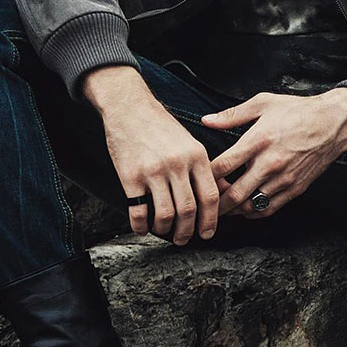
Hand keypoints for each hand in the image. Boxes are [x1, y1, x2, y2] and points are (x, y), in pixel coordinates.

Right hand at [83, 65, 219, 244]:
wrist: (130, 107)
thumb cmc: (161, 126)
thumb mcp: (189, 142)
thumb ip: (201, 167)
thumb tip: (217, 195)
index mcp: (196, 155)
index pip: (210, 196)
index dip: (210, 220)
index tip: (207, 234)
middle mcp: (177, 164)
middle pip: (189, 210)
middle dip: (187, 231)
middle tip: (183, 239)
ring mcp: (153, 171)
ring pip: (165, 215)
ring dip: (164, 231)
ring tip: (163, 231)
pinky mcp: (130, 177)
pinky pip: (138, 212)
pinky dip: (141, 226)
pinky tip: (142, 226)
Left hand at [200, 90, 346, 219]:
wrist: (332, 122)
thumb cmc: (298, 110)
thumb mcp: (263, 103)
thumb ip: (232, 115)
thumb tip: (207, 120)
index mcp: (258, 141)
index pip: (223, 166)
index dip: (205, 175)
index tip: (198, 176)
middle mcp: (269, 164)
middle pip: (233, 194)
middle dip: (215, 202)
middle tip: (205, 201)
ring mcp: (283, 179)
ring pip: (250, 206)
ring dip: (233, 209)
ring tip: (223, 204)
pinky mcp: (295, 189)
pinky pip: (269, 209)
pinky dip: (253, 212)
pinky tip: (245, 206)